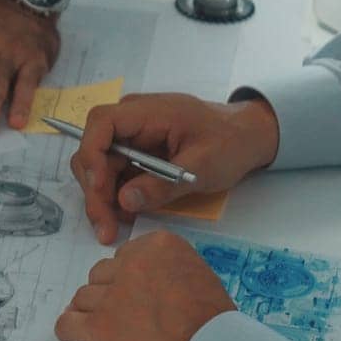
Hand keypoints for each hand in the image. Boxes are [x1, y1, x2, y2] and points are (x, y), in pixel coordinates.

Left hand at [55, 231, 236, 340]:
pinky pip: (66, 323)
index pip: (123, 257)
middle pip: (100, 275)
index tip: (139, 297)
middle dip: (108, 294)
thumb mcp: (197, 276)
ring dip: (91, 313)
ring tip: (110, 332)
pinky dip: (69, 331)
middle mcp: (130, 265)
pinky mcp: (98, 327)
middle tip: (124, 316)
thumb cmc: (213, 323)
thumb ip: (164, 271)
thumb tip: (143, 283)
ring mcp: (111, 296)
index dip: (128, 279)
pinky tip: (78, 338)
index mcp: (156, 246)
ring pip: (82, 298)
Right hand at [71, 94, 279, 243]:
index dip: (92, 155)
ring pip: (100, 168)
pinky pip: (115, 175)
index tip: (100, 189)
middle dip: (94, 190)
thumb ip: (164, 184)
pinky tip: (125, 217)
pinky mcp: (136, 154)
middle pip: (94, 152)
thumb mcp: (203, 166)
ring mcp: (133, 137)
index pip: (101, 123)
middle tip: (104, 225)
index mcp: (148, 112)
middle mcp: (132, 121)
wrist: (248, 137)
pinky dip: (116, 197)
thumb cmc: (231, 142)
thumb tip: (123, 201)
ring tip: (113, 228)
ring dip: (102, 199)